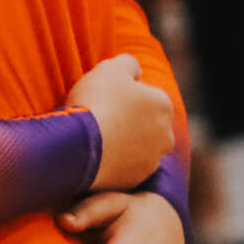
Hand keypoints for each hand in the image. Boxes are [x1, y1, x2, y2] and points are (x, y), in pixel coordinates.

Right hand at [64, 55, 173, 190]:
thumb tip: (135, 69)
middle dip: (127, 121)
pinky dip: (112, 162)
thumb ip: (128, 63)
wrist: (78, 146)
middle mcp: (166, 135)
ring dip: (120, 143)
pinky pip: (123, 168)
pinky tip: (92, 155)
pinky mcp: (133, 180)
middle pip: (144, 123)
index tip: (102, 97)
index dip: (123, 95)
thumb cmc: (96, 103)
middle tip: (98, 118)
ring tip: (93, 139)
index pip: (145, 95)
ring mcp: (150, 161)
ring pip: (135, 148)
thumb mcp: (110, 68)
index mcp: (164, 105)